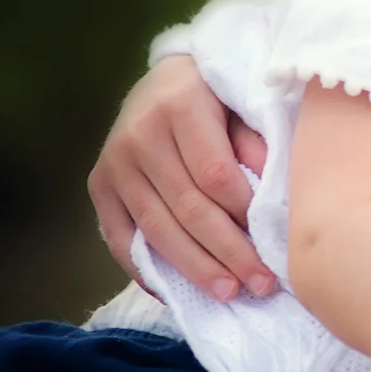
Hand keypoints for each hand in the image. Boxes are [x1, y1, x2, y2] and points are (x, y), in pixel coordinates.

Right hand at [88, 57, 275, 300]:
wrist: (164, 78)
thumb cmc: (218, 94)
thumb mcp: (241, 102)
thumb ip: (255, 142)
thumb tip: (272, 192)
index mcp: (180, 106)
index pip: (214, 174)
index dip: (243, 212)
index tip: (272, 242)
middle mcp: (139, 136)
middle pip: (187, 208)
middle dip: (227, 251)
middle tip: (260, 283)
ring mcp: (114, 163)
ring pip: (157, 229)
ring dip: (195, 268)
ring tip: (229, 293)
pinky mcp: (98, 185)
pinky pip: (120, 238)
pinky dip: (148, 269)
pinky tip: (177, 292)